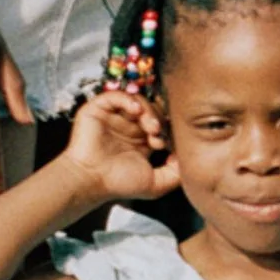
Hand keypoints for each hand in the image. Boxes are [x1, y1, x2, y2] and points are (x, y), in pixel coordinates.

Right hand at [61, 85, 178, 208]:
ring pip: (138, 100)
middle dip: (160, 119)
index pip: (162, 123)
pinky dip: (128, 99)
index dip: (167, 129)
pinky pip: (117, 95)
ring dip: (148, 110)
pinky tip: (135, 111)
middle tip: (157, 134)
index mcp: (142, 140)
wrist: (92, 180)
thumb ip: (176, 174)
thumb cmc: (119, 184)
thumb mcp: (156, 184)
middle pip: (153, 110)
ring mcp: (114, 117)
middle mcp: (129, 126)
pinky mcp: (99, 109)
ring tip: (149, 126)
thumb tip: (187, 158)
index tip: (166, 144)